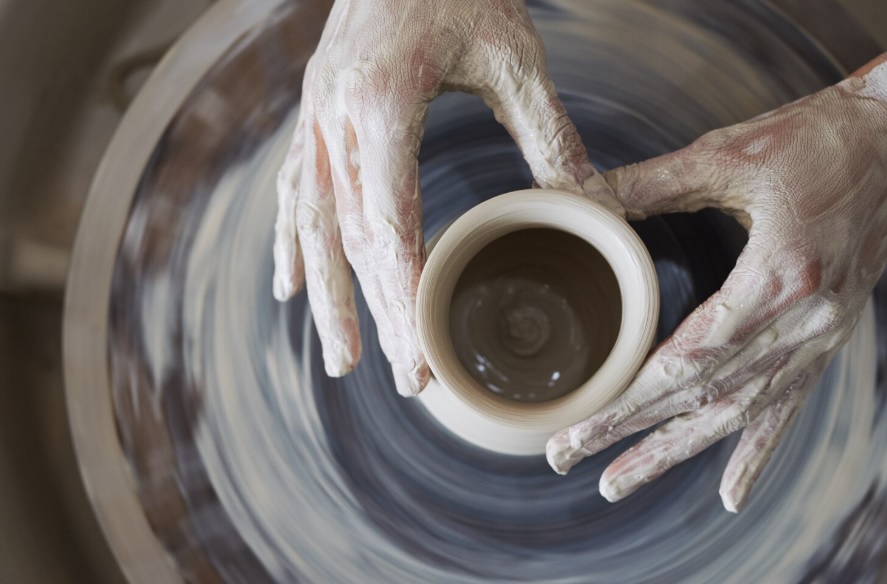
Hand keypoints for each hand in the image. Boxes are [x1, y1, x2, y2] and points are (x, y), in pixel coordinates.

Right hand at [273, 0, 619, 395]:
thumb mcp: (514, 57)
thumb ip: (549, 138)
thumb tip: (594, 208)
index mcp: (382, 107)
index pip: (388, 226)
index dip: (401, 299)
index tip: (420, 355)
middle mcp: (333, 120)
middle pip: (346, 240)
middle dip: (370, 314)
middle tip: (396, 377)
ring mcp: (313, 118)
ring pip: (310, 226)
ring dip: (324, 296)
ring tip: (340, 356)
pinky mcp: (311, 115)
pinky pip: (293, 192)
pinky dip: (291, 244)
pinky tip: (290, 285)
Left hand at [547, 55, 886, 511]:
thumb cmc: (816, 139)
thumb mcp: (727, 154)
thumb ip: (649, 183)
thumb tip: (580, 196)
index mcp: (778, 278)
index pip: (687, 361)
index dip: (628, 401)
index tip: (578, 428)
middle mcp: (804, 322)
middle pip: (705, 398)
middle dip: (633, 435)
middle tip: (570, 459)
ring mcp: (822, 337)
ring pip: (741, 414)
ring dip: (678, 452)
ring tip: (622, 481)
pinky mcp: (829, 336)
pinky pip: (789, 406)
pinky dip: (757, 453)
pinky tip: (731, 493)